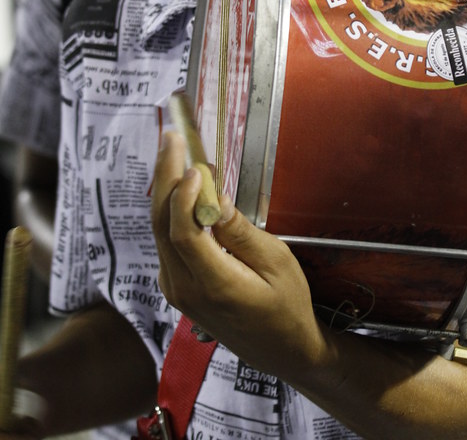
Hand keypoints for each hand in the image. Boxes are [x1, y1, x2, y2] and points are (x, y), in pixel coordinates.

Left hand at [151, 132, 328, 383]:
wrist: (280, 349)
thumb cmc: (286, 304)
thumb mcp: (277, 263)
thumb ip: (242, 232)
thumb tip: (216, 200)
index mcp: (213, 284)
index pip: (182, 232)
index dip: (184, 194)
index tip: (197, 164)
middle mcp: (184, 288)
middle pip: (162, 224)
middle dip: (165, 175)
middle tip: (171, 137)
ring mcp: (176, 288)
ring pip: (160, 230)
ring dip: (166, 188)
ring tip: (174, 150)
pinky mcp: (177, 285)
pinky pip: (167, 240)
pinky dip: (172, 208)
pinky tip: (183, 185)